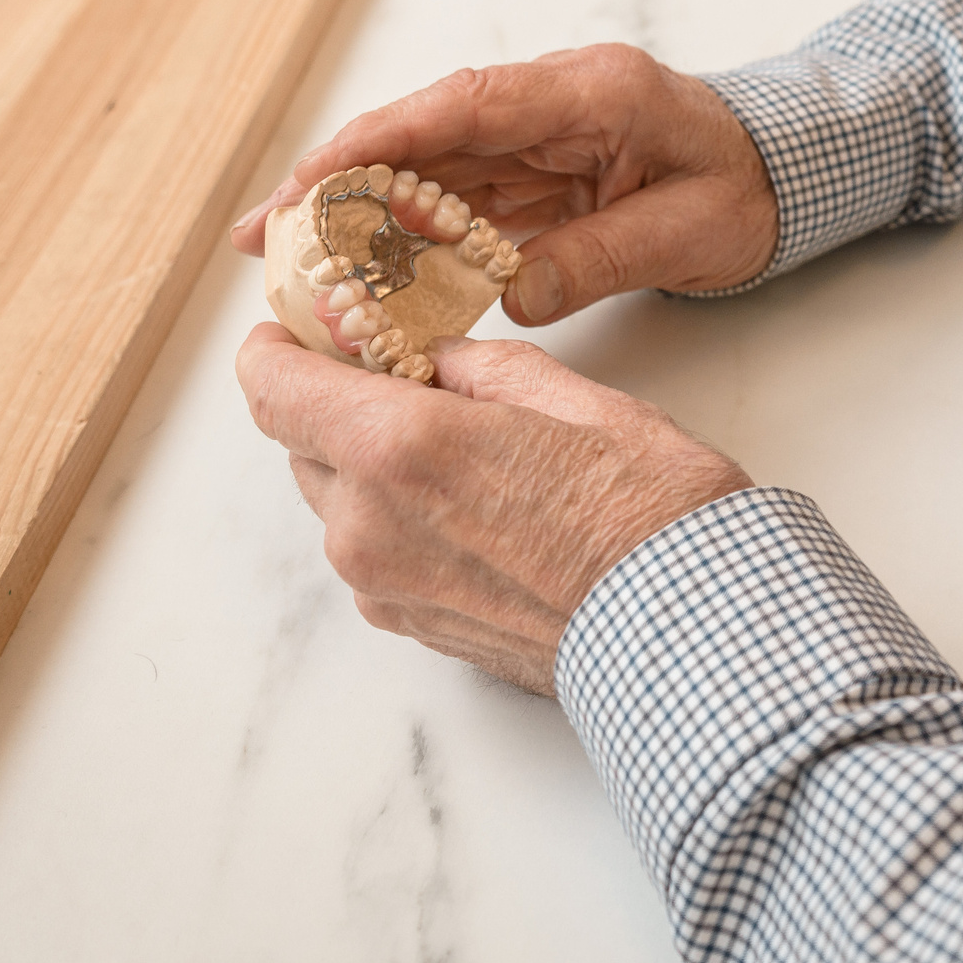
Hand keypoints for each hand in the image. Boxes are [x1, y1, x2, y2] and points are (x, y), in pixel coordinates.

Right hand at [230, 44, 776, 325]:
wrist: (794, 169)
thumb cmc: (753, 189)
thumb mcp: (692, 230)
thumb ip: (601, 257)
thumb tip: (510, 293)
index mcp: (592, 92)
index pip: (464, 107)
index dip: (379, 141)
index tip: (310, 179)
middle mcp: (553, 102)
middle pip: (427, 136)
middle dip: (338, 183)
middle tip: (259, 236)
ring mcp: (543, 133)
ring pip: (432, 168)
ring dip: (360, 212)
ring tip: (285, 261)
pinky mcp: (541, 167)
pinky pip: (461, 196)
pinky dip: (409, 232)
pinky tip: (361, 270)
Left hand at [238, 325, 752, 694]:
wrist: (688, 632)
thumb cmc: (651, 514)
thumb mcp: (576, 400)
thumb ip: (484, 370)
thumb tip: (438, 363)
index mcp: (400, 447)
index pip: (273, 389)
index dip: (275, 350)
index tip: (297, 330)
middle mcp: (368, 523)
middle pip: (304, 444)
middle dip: (342, 405)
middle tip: (410, 381)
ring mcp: (384, 585)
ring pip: (340, 504)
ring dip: (375, 468)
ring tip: (465, 454)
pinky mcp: (413, 626)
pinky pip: (375, 555)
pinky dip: (401, 521)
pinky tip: (481, 511)